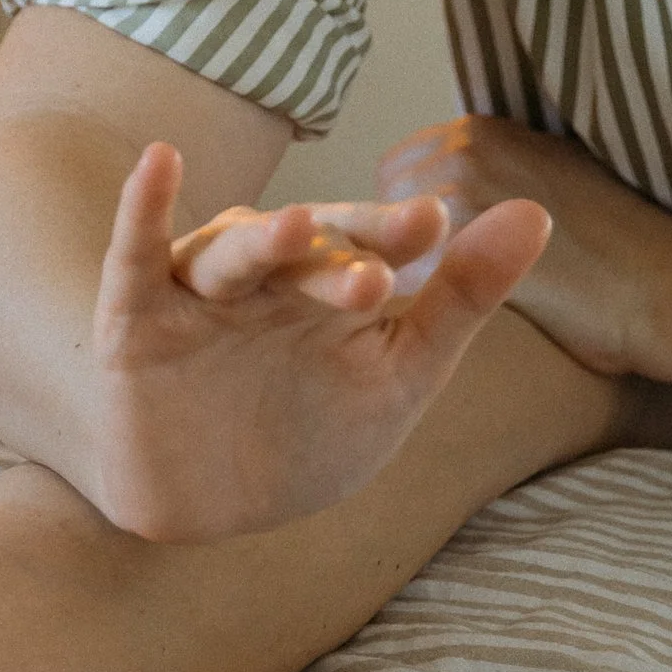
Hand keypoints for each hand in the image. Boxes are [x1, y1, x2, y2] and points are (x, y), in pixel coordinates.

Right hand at [85, 143, 554, 538]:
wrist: (206, 511)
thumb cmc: (306, 433)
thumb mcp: (395, 377)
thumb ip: (459, 299)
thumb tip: (537, 212)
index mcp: (328, 284)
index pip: (368, 246)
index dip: (395, 234)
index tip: (436, 222)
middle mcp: (266, 277)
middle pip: (304, 252)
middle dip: (339, 256)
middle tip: (379, 274)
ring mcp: (199, 293)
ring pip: (232, 254)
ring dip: (264, 239)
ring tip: (300, 228)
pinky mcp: (134, 317)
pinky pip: (134, 253)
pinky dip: (142, 206)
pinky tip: (158, 161)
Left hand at [378, 115, 671, 378]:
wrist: (661, 286)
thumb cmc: (618, 242)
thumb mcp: (554, 171)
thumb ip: (501, 170)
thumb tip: (462, 189)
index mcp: (481, 129)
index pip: (402, 168)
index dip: (408, 214)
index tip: (426, 250)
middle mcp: (464, 149)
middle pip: (385, 199)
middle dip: (394, 239)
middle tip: (423, 280)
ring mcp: (460, 194)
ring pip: (386, 237)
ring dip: (394, 269)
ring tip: (424, 306)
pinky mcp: (459, 248)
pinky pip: (400, 277)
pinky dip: (405, 303)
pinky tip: (430, 328)